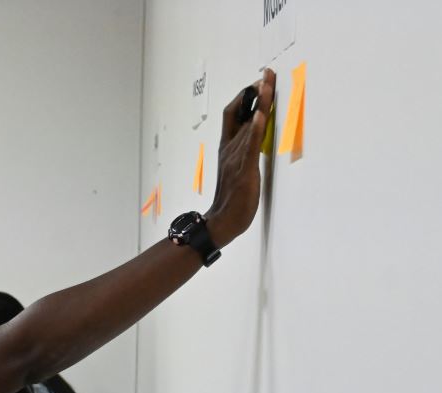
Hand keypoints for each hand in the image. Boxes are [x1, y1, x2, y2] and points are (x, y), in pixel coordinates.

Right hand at [205, 68, 276, 246]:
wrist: (222, 220)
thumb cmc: (232, 198)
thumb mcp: (237, 168)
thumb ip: (244, 150)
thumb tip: (256, 133)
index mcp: (227, 148)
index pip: (232, 114)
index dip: (244, 96)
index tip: (259, 81)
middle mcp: (229, 148)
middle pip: (240, 113)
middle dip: (255, 92)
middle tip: (267, 75)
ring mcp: (235, 158)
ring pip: (247, 124)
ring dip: (260, 103)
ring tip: (268, 84)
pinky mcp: (244, 169)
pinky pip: (249, 145)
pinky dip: (255, 128)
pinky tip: (262, 114)